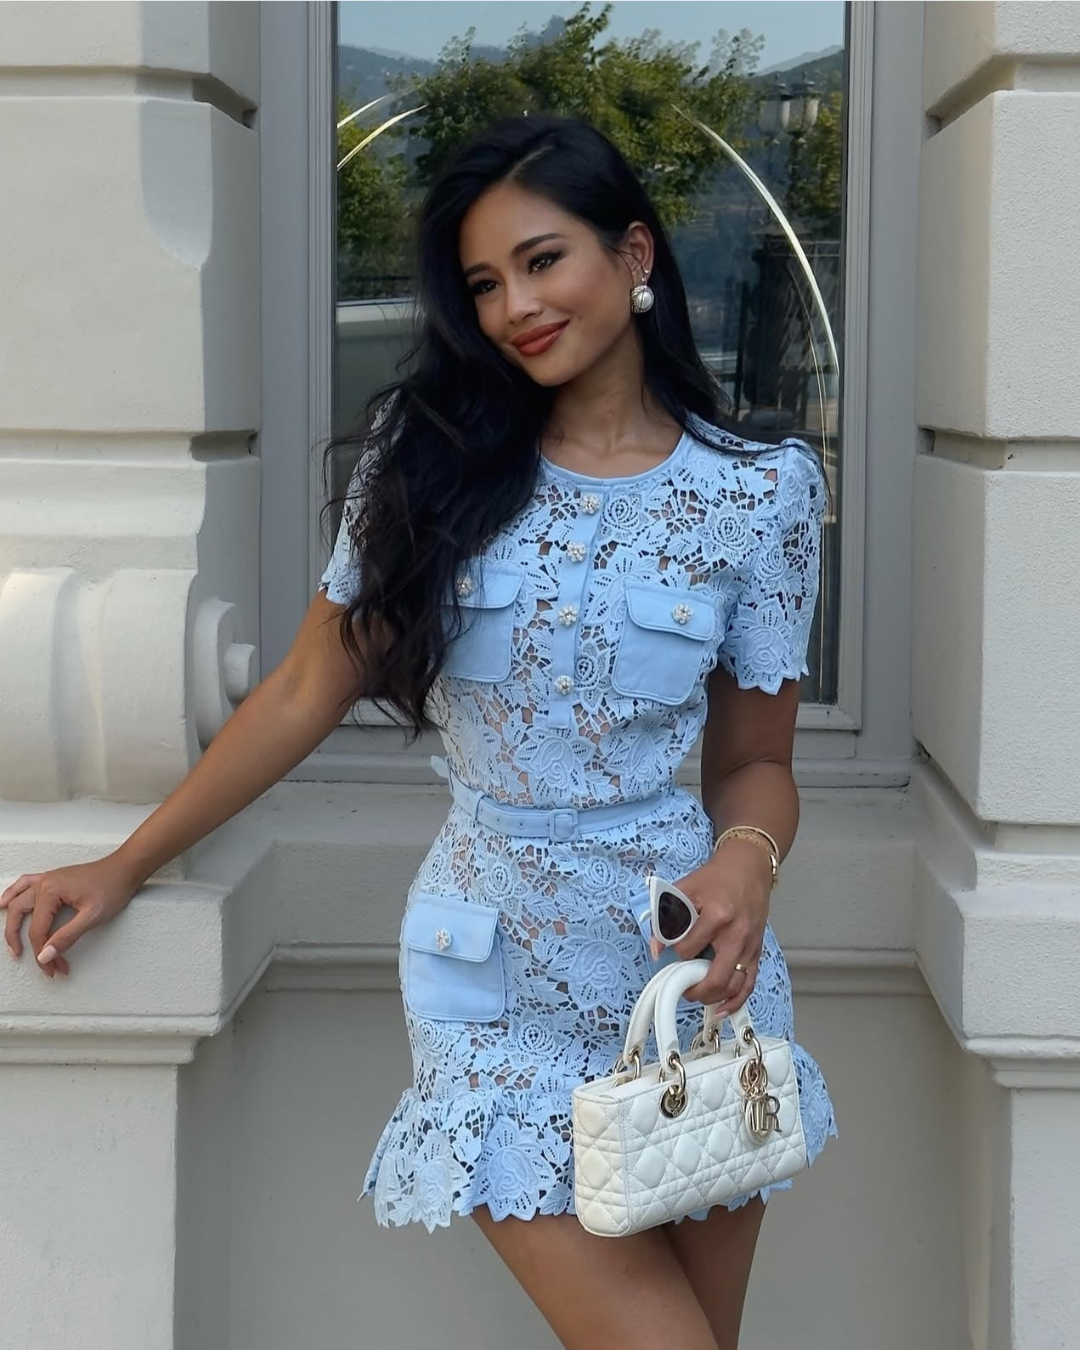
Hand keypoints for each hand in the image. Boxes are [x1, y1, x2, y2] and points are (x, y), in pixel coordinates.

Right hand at [1, 854, 141, 977]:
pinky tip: (5, 902)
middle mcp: (44, 883)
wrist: (126, 869)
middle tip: (26, 960)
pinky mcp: (54, 879)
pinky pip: (25, 885)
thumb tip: (45, 955)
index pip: (38, 930)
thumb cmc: (113, 886)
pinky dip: (13, 894)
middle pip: (20, 916)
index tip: (53, 968)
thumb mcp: (92, 916)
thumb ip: (67, 937)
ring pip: (18, 901)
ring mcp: (48, 879)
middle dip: (21, 942)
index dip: (43, 953)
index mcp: (50, 891)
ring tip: (11, 941)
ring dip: (11, 921)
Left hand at [663, 840, 773, 1012]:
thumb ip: (666, 916)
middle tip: (681, 988)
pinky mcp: (757, 951)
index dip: (675, 954)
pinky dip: (736, 1001)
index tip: (670, 951)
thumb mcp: (685, 889)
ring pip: (733, 985)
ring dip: (712, 998)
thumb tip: (656, 948)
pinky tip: (722, 1009)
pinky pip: (749, 984)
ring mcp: (750, 946)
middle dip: (694, 989)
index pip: (688, 949)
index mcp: (717, 916)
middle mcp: (736, 935)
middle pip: (715, 977)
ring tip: (696, 995)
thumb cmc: (716, 878)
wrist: (748, 868)